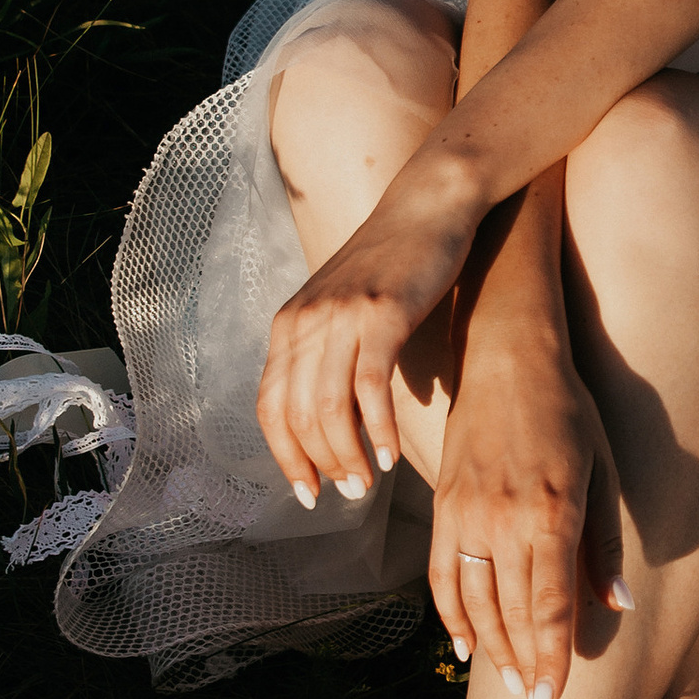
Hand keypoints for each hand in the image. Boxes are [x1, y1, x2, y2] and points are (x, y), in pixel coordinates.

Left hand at [256, 176, 478, 505]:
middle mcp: (305, 321)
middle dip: (317, 465)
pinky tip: (391, 456)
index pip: (270, 407)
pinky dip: (379, 430)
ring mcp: (342, 316)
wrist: (429, 205)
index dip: (285, 457)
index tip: (309, 492)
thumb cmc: (393, 262)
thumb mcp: (343, 306)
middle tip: (346, 493)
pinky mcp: (382, 314)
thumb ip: (326, 352)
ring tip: (366, 484)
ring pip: (329, 408)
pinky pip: (371, 388)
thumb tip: (332, 416)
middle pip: (296, 415)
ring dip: (347, 456)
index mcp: (289, 324)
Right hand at [432, 323, 627, 698]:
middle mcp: (504, 520)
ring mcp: (467, 514)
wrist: (505, 358)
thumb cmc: (567, 412)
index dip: (551, 659)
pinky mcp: (444, 506)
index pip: (549, 607)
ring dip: (492, 647)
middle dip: (525, 664)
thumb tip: (618, 605)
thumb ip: (605, 543)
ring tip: (508, 680)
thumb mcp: (602, 470)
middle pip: (512, 613)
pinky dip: (452, 614)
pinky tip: (464, 643)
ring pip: (475, 601)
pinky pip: (443, 574)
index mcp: (552, 513)